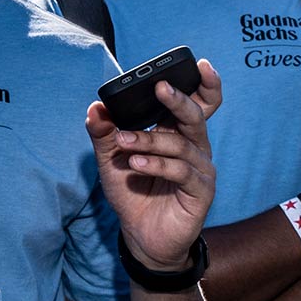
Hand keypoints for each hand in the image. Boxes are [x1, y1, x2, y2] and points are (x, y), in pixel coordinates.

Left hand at [86, 63, 220, 272]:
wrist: (140, 237)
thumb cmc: (132, 192)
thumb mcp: (111, 160)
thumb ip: (104, 133)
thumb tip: (95, 107)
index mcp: (177, 132)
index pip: (198, 103)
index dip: (204, 84)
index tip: (200, 64)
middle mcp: (194, 147)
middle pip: (195, 116)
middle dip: (177, 100)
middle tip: (159, 87)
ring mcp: (200, 170)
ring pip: (179, 144)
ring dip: (149, 140)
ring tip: (123, 142)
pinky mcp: (201, 193)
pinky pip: (181, 172)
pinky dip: (157, 164)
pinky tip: (136, 164)